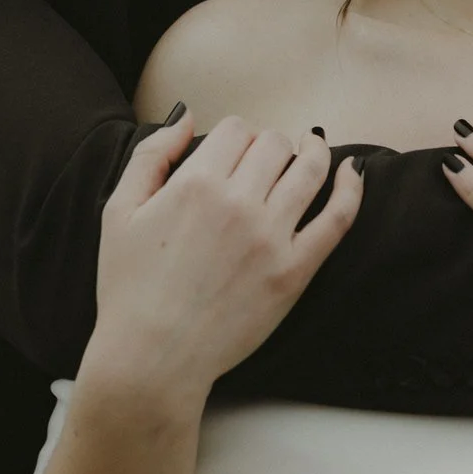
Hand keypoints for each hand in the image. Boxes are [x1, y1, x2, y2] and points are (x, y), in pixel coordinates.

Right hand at [82, 109, 363, 406]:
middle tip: (265, 162)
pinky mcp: (295, 271)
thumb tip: (187, 116)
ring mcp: (271, 237)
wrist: (153, 357)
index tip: (234, 153)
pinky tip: (352, 172)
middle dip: (269, 146)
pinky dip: (350, 188)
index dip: (236, 136)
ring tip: (313, 148)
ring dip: (313, 152)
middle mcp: (238, 203)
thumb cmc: (129, 288)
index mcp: (196, 183)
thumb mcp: (119, 211)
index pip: (236, 130)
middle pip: (273, 145)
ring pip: (309, 170)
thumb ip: (151, 155)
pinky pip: (337, 218)